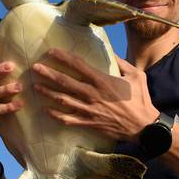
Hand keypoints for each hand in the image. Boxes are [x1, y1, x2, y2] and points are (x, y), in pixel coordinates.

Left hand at [32, 48, 158, 141]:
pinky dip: (56, 115)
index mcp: (103, 81)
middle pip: (65, 83)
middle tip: (35, 67)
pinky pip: (68, 119)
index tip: (51, 52)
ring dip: (48, 93)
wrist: (143, 126)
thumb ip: (122, 63)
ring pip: (63, 100)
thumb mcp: (136, 76)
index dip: (64, 57)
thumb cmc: (141, 99)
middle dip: (48, 74)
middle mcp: (93, 95)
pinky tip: (46, 110)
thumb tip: (111, 53)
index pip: (79, 66)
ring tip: (35, 86)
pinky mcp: (89, 123)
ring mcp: (89, 110)